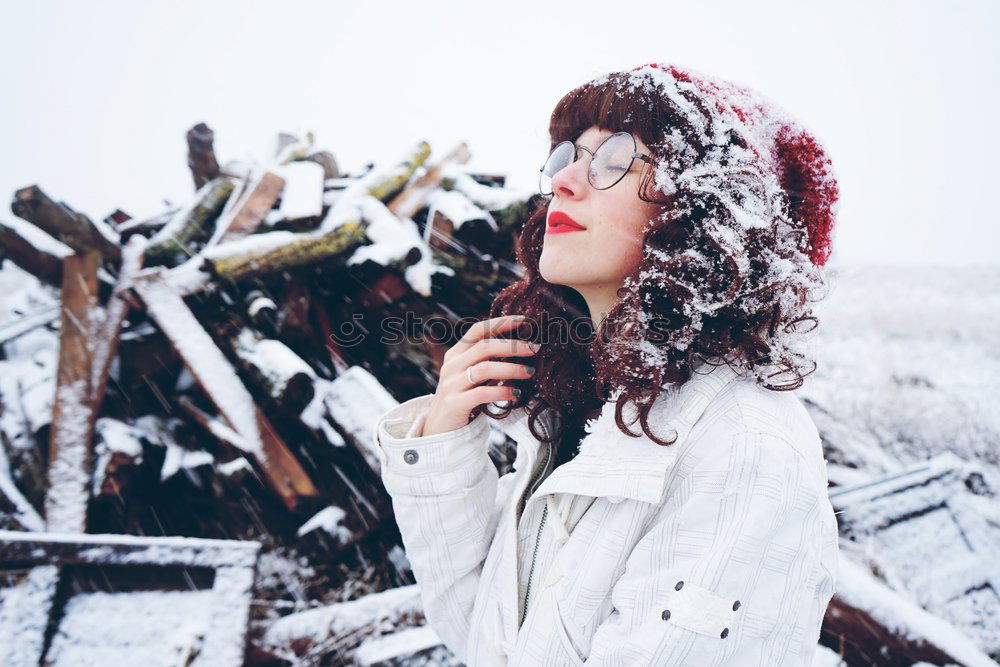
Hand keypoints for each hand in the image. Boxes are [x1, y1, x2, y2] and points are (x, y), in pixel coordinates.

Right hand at [420, 315, 538, 436]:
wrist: (439, 425)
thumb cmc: (463, 395)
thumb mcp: (469, 373)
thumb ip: (485, 359)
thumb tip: (520, 346)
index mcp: (456, 353)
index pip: (478, 330)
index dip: (500, 323)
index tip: (524, 321)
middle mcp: (452, 365)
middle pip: (484, 347)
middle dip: (512, 346)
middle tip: (534, 349)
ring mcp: (452, 384)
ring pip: (484, 369)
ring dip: (511, 369)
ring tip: (530, 372)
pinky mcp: (455, 403)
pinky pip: (482, 393)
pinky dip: (502, 392)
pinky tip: (516, 393)